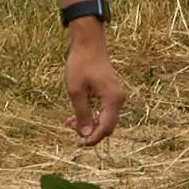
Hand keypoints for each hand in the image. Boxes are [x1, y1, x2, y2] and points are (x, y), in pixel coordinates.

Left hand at [63, 25, 126, 145]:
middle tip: (71, 128)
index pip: (106, 127)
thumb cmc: (81, 65)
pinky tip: (75, 116)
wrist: (88, 44)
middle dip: (90, 131)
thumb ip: (82, 114)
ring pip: (105, 119)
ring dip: (89, 124)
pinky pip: (104, 110)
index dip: (93, 138)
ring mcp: (117, 96)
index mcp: (112, 99)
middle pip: (107, 125)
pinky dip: (91, 115)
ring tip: (69, 122)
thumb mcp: (76, 91)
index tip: (79, 143)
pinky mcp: (112, 93)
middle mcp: (118, 99)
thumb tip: (87, 134)